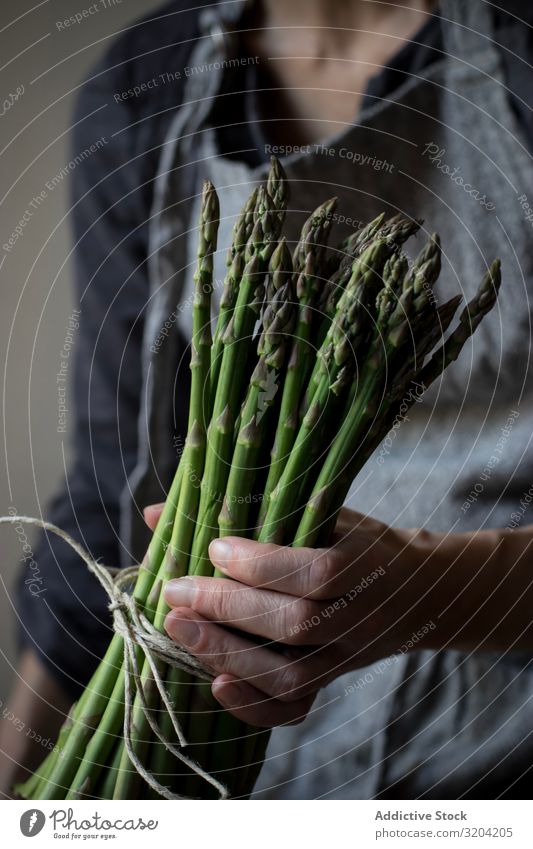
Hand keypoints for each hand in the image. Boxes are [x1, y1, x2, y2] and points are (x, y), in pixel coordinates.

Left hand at [143, 505, 437, 726]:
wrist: (419, 592)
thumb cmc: (359, 542)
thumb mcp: (324, 513)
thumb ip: (254, 511)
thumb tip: (157, 511)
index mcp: (366, 565)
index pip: (317, 573)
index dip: (263, 565)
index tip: (216, 547)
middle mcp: (360, 617)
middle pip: (295, 624)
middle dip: (227, 607)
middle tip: (175, 590)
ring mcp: (348, 657)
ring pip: (291, 674)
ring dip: (228, 654)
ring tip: (178, 629)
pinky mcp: (335, 682)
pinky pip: (296, 708)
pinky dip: (253, 705)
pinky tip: (214, 683)